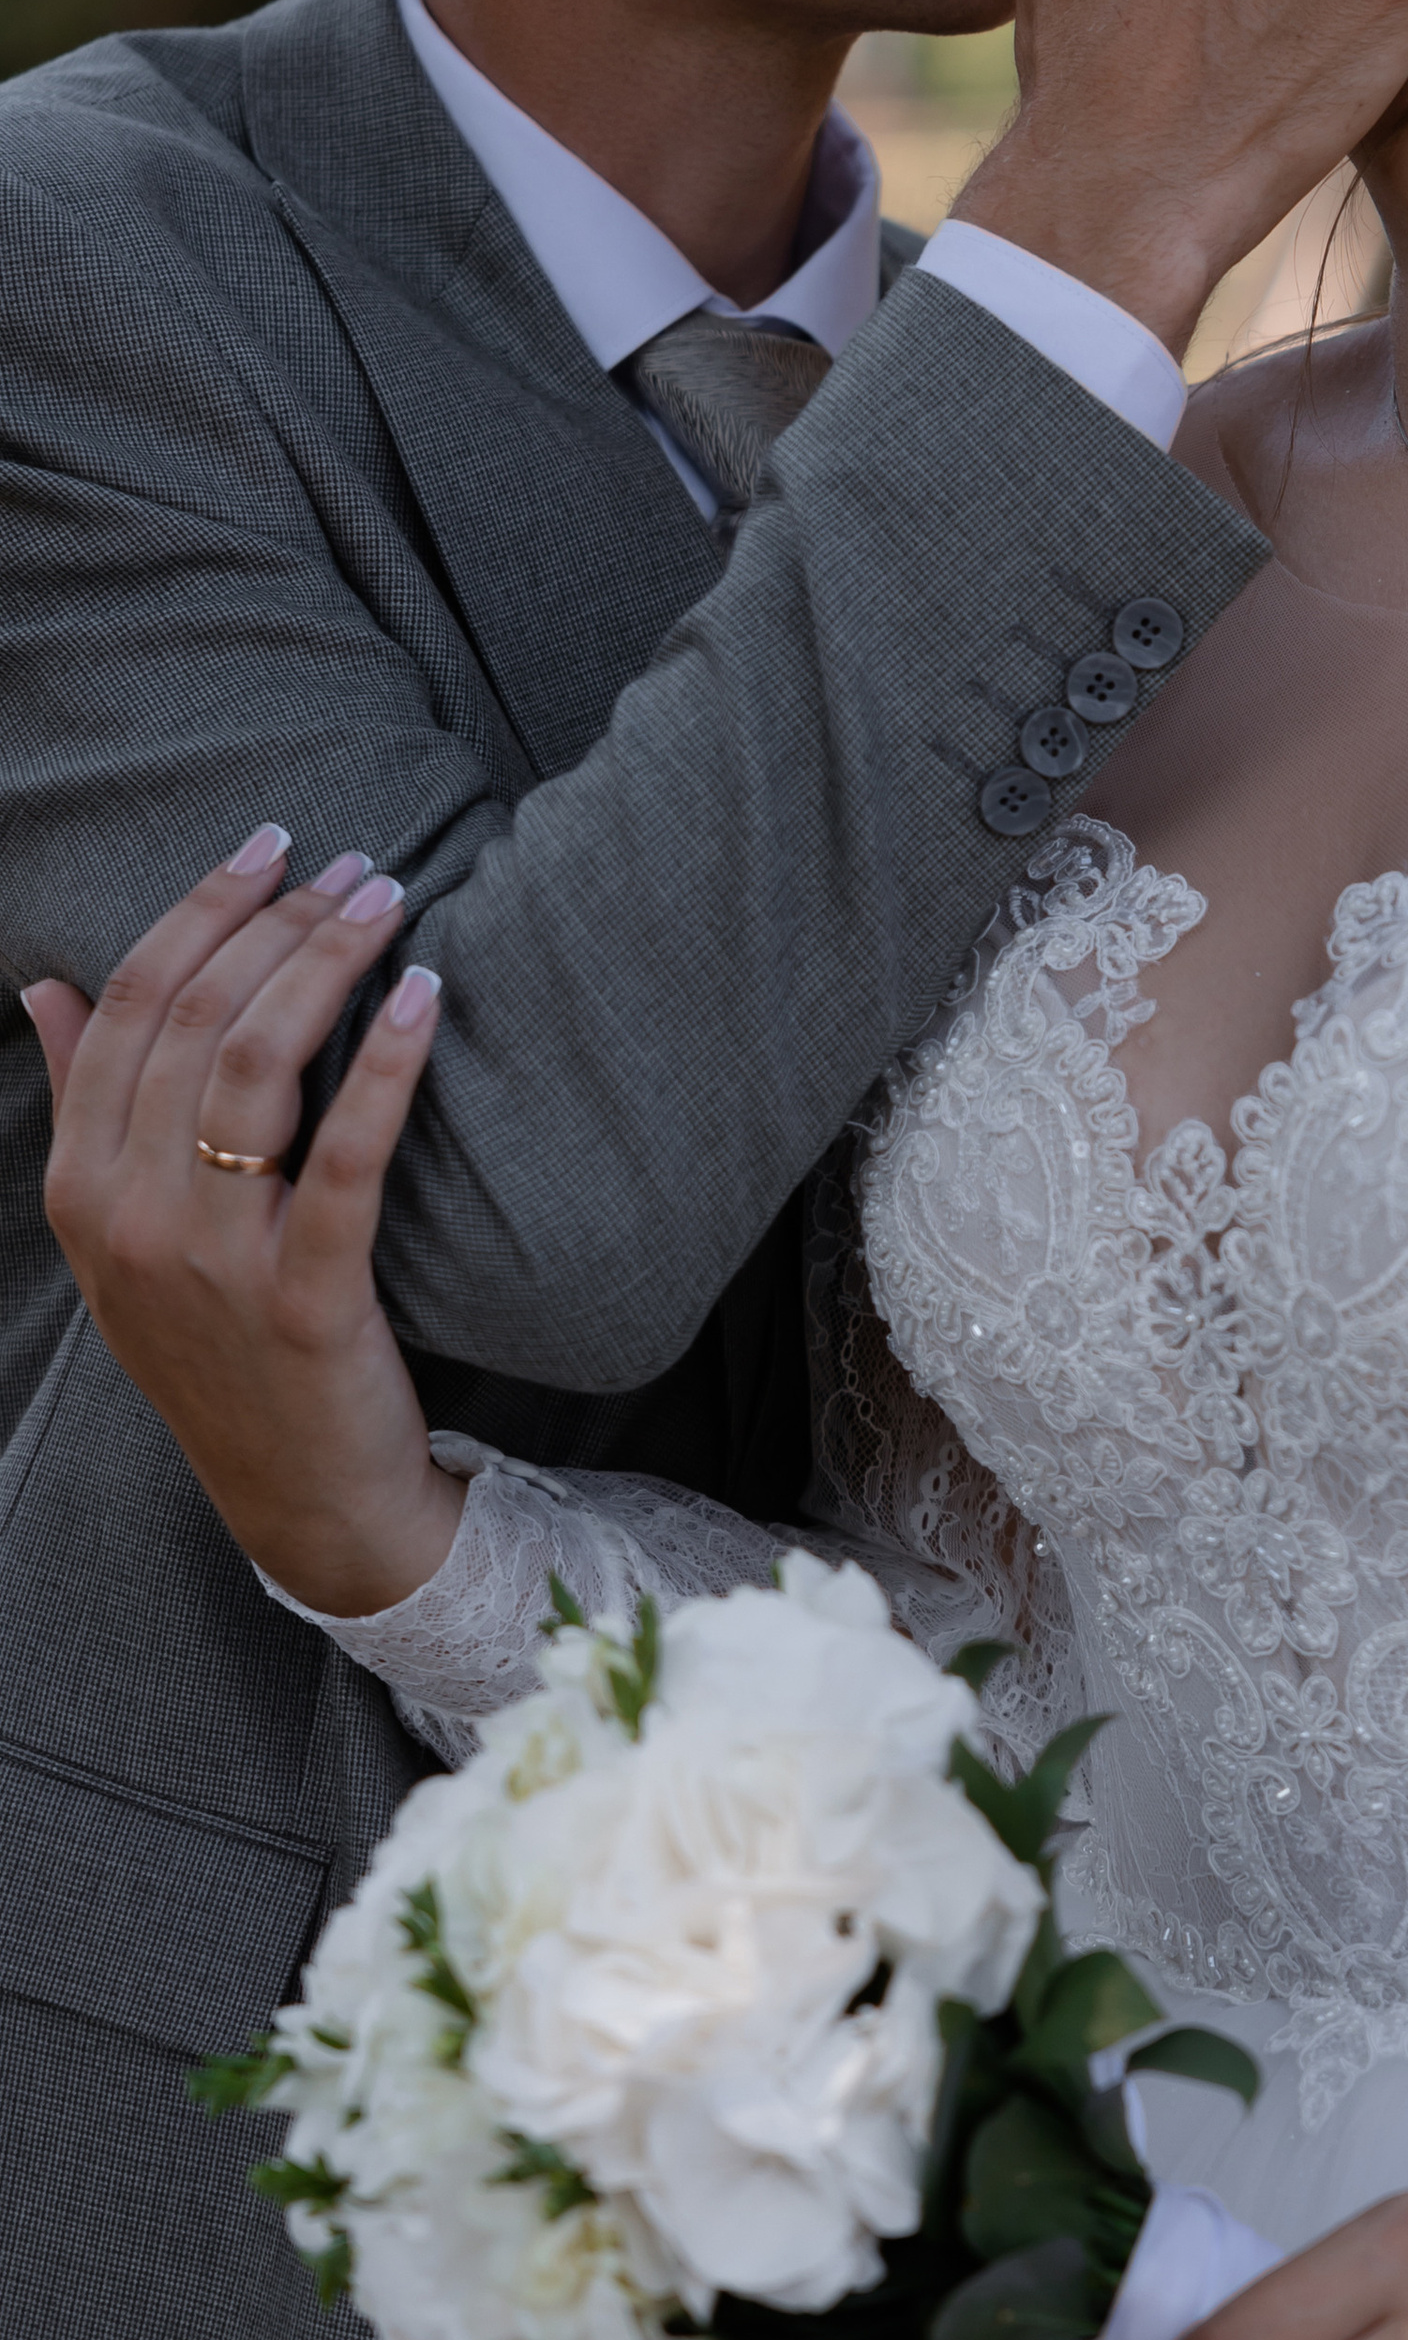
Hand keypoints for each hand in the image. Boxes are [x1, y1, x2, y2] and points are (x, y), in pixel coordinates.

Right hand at [25, 829, 462, 1615]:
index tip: (268, 844)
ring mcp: (210, 1262)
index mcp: (80, 1188)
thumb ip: (86, 1105)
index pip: (126, 1008)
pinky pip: (342, 1159)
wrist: (300, 1495)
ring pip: (256, 1068)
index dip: (198, 911)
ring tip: (388, 901)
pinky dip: (386, 1066)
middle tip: (352, 864)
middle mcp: (129, 1217)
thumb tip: (48, 986)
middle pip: (193, 1021)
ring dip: (326, 963)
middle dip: (275, 921)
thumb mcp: (124, 1233)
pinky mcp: (302, 1300)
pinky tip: (426, 997)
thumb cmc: (222, 1345)